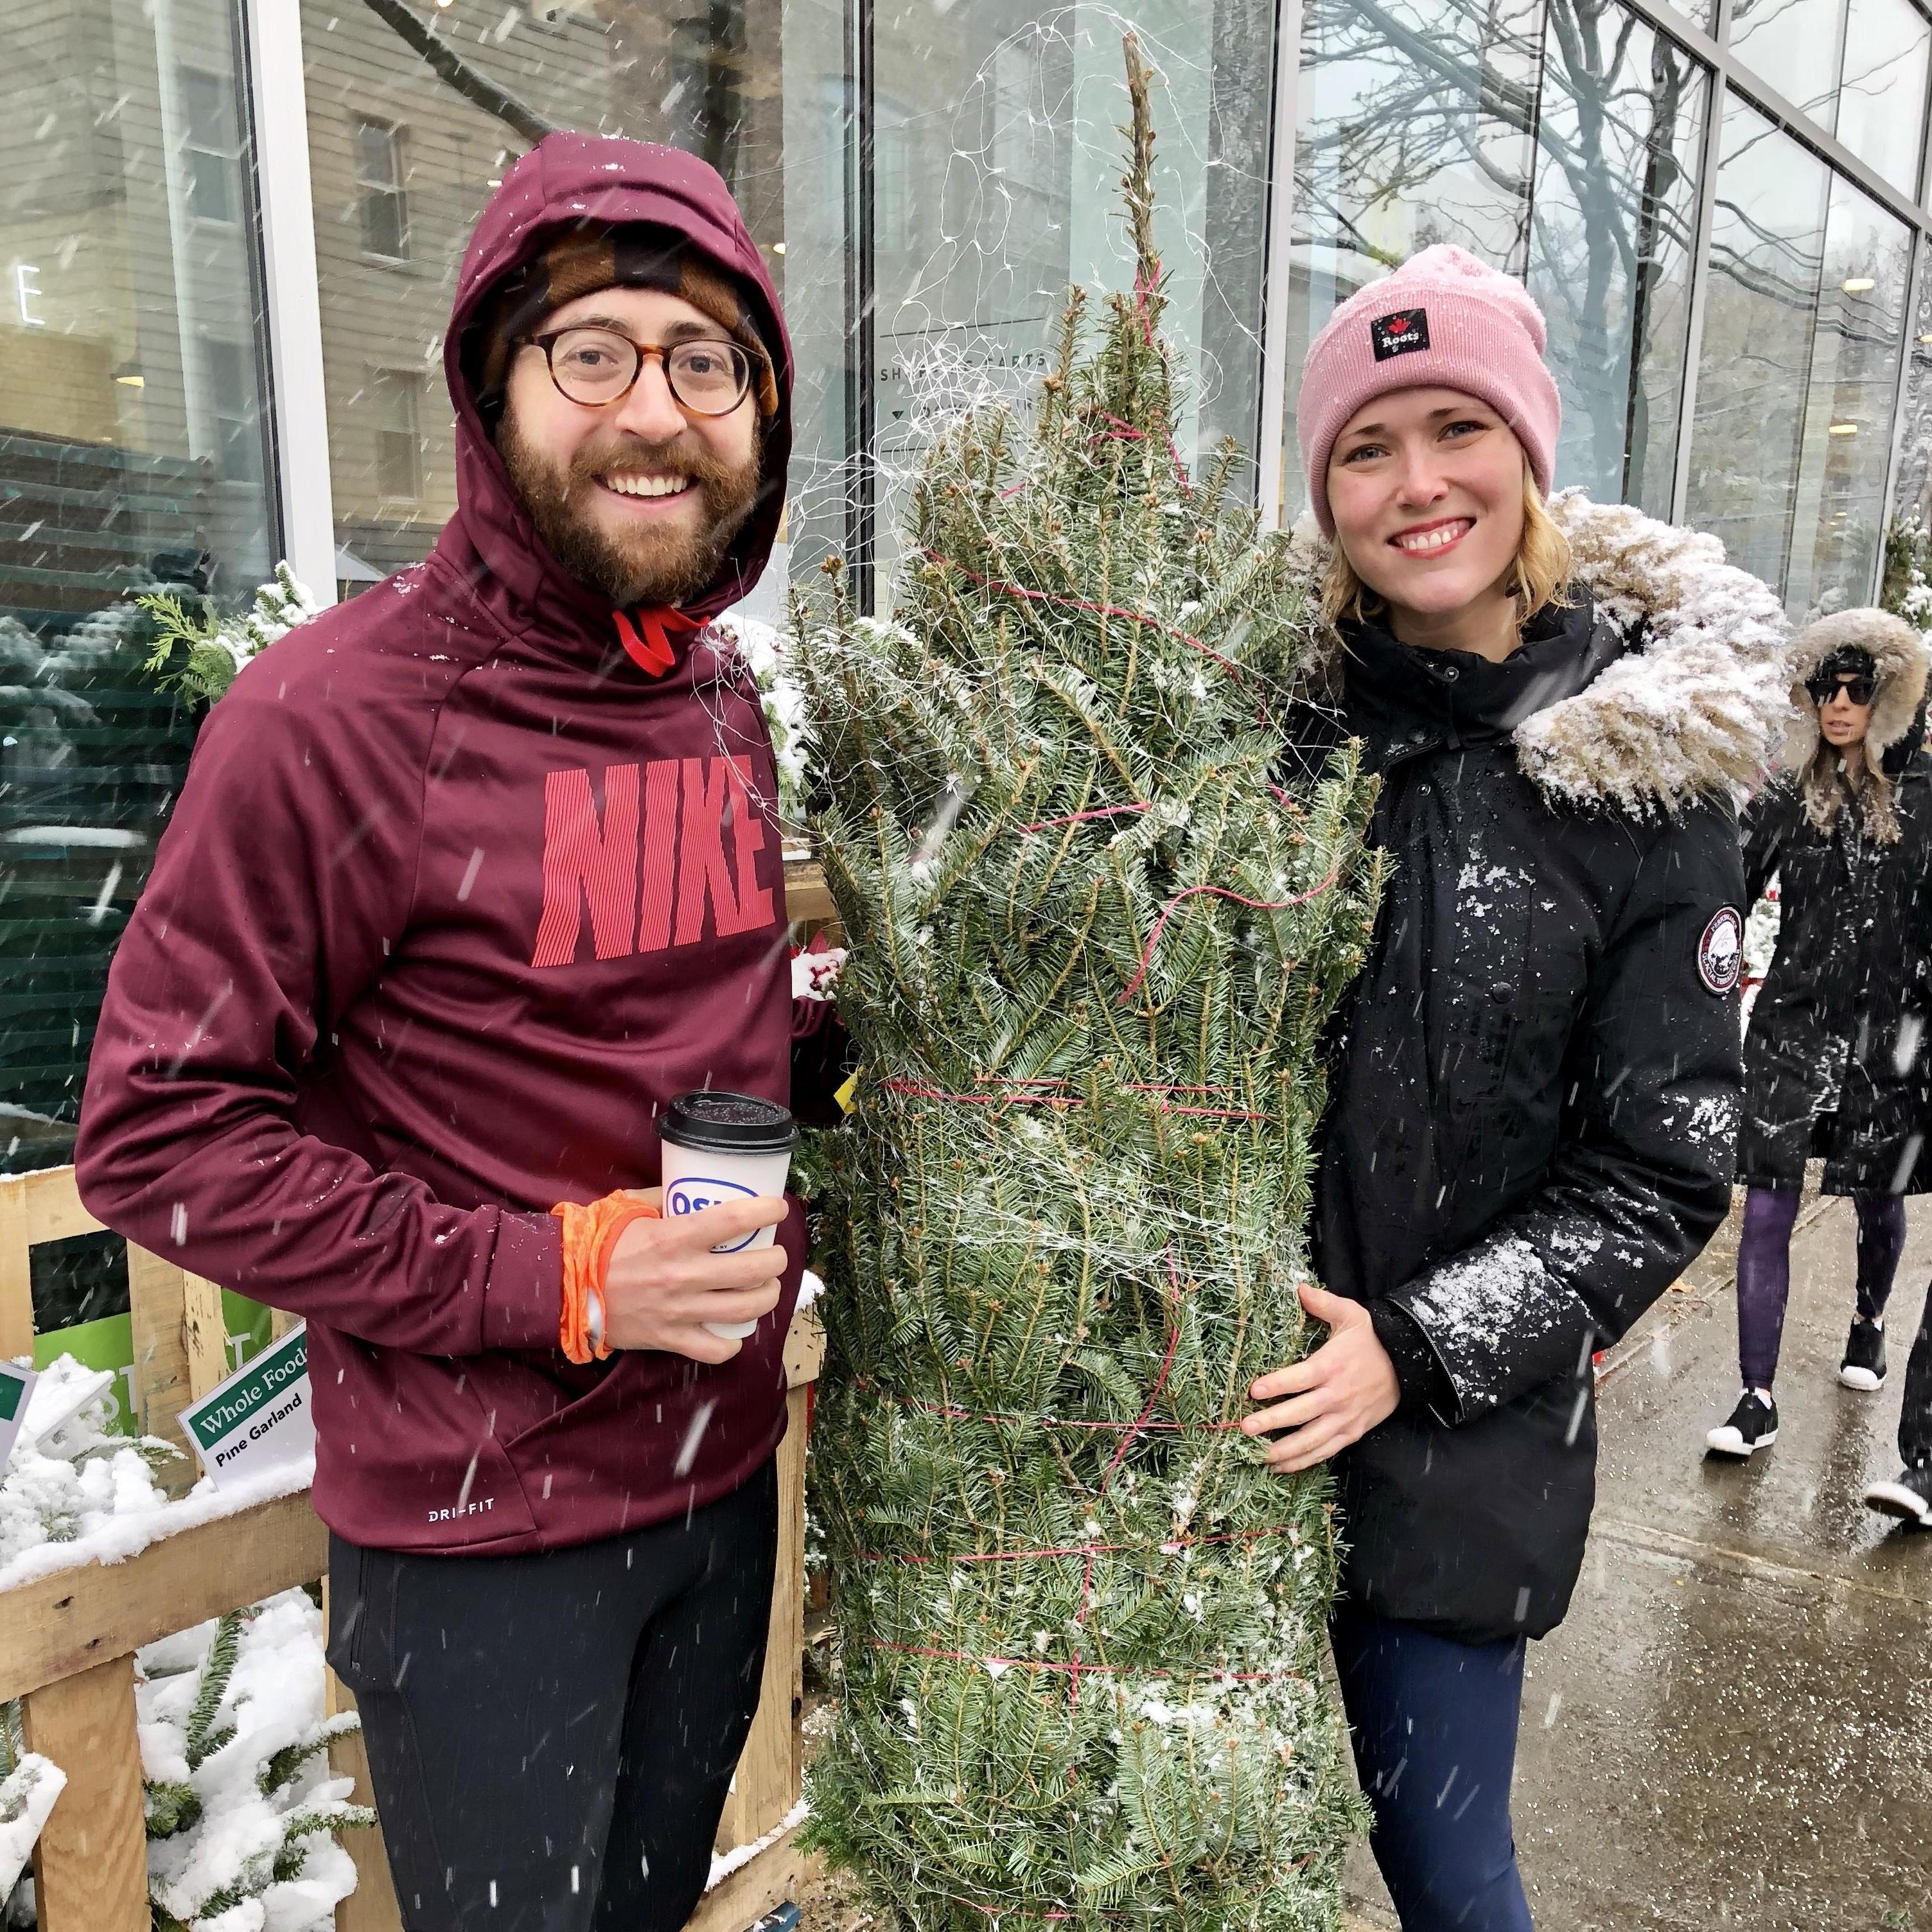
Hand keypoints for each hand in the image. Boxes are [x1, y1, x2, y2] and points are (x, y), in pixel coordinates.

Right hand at [600, 1193, 787, 1363]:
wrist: (564, 1288)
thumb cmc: (598, 1244)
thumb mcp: (629, 1207)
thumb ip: (663, 1197)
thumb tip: (690, 1186)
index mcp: (674, 1237)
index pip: (735, 1219)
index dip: (766, 1211)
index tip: (777, 1209)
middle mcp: (683, 1274)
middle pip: (753, 1269)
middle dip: (776, 1261)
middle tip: (774, 1255)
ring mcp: (678, 1310)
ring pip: (744, 1310)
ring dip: (766, 1298)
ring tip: (766, 1289)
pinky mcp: (669, 1338)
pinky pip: (715, 1350)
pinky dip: (732, 1344)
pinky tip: (735, 1331)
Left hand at [1241, 1283, 1399, 1472]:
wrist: (1409, 1366)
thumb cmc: (1373, 1340)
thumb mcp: (1352, 1315)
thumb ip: (1324, 1303)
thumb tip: (1299, 1287)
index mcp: (1332, 1365)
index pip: (1301, 1377)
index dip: (1277, 1384)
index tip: (1253, 1390)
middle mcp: (1337, 1395)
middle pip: (1301, 1412)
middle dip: (1272, 1422)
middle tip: (1245, 1428)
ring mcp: (1345, 1417)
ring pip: (1312, 1439)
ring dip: (1284, 1450)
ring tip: (1258, 1455)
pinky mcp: (1353, 1432)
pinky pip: (1325, 1450)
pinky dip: (1304, 1461)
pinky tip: (1281, 1466)